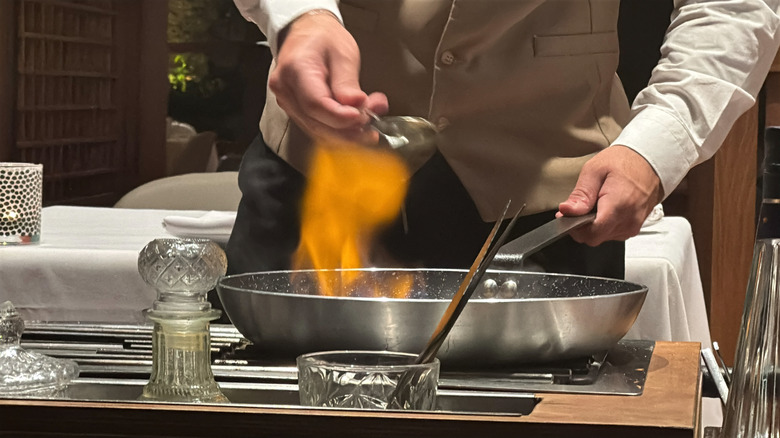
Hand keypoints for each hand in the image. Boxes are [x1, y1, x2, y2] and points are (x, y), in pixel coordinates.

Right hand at [269, 10, 387, 141]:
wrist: (306, 33)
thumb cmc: (323, 38)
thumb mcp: (343, 53)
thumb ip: (348, 82)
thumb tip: (356, 105)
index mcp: (295, 69)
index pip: (315, 103)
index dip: (340, 116)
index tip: (362, 117)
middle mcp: (286, 90)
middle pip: (317, 123)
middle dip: (349, 129)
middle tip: (373, 122)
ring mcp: (288, 103)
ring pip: (318, 130)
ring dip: (347, 133)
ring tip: (369, 120)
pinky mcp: (296, 111)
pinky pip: (318, 128)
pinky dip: (339, 130)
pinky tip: (356, 123)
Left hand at [557, 145, 662, 245]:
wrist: (649, 161)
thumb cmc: (624, 162)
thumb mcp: (594, 170)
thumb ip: (581, 194)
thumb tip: (567, 211)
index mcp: (618, 205)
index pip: (592, 233)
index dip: (575, 228)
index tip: (568, 216)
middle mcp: (628, 220)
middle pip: (595, 238)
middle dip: (581, 226)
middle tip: (579, 207)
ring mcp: (633, 226)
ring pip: (602, 237)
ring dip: (593, 225)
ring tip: (596, 204)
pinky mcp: (634, 228)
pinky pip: (612, 233)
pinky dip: (604, 224)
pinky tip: (605, 209)